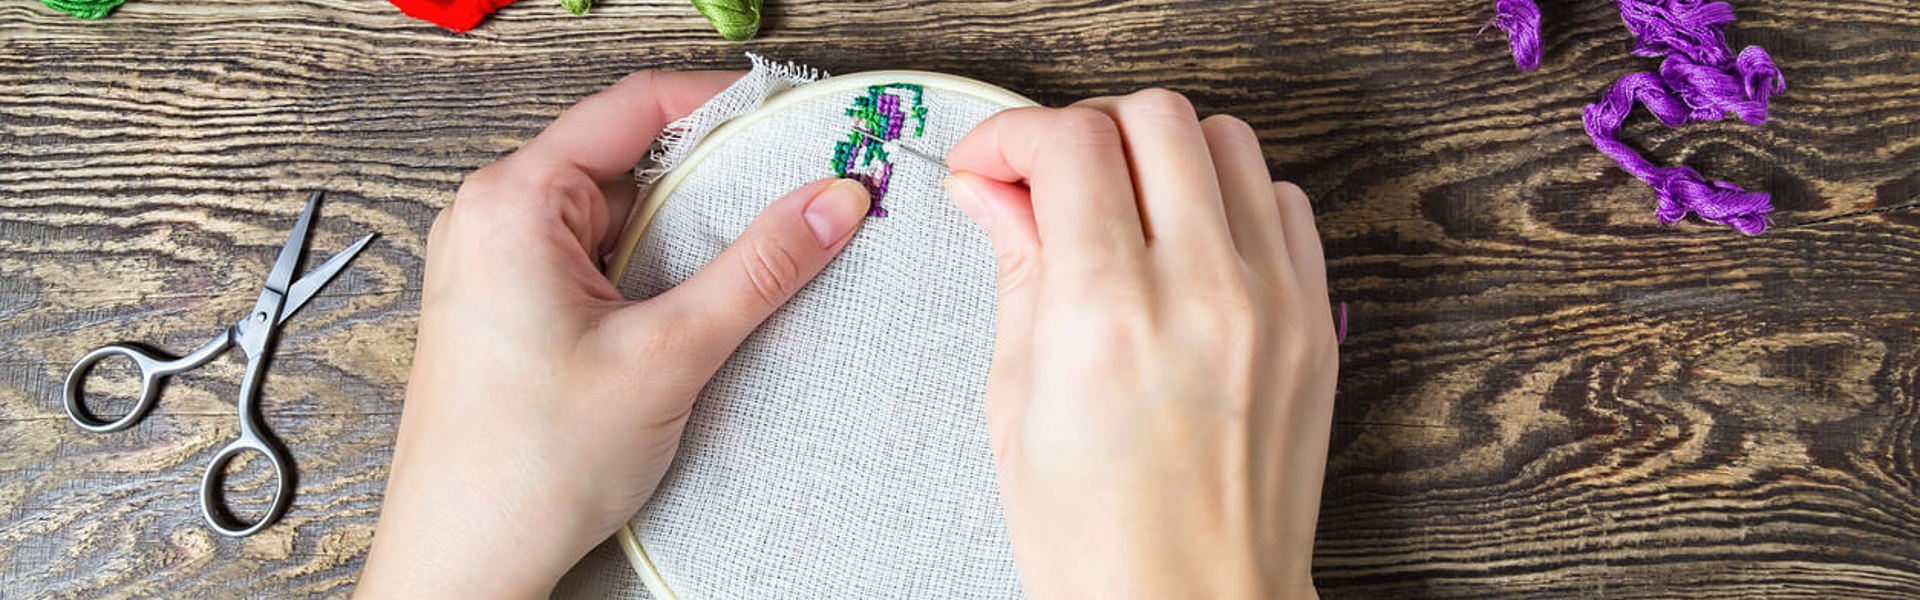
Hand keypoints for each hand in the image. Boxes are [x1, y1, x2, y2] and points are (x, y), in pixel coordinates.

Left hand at [355, 71, 872, 597]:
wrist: (464, 563)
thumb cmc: (523, 469)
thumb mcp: (667, 354)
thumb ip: (757, 269)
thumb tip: (827, 203)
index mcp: (512, 202)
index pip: (632, 108)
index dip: (722, 108)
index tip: (790, 125)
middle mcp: (493, 219)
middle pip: (627, 160)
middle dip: (713, 180)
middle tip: (791, 201)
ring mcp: (496, 265)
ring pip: (616, 216)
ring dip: (684, 234)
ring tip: (749, 265)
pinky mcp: (510, 309)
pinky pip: (595, 261)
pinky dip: (652, 273)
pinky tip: (694, 309)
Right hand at [943, 90, 1336, 598]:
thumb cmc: (1097, 540)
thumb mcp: (1016, 404)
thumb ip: (1016, 271)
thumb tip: (993, 190)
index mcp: (1107, 319)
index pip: (1072, 143)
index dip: (1014, 135)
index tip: (993, 165)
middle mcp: (1202, 294)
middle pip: (1153, 117)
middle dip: (1086, 130)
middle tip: (1051, 181)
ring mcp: (1274, 303)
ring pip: (1227, 139)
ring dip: (1162, 154)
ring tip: (1122, 209)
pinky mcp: (1317, 321)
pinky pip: (1284, 200)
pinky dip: (1230, 197)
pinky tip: (1189, 244)